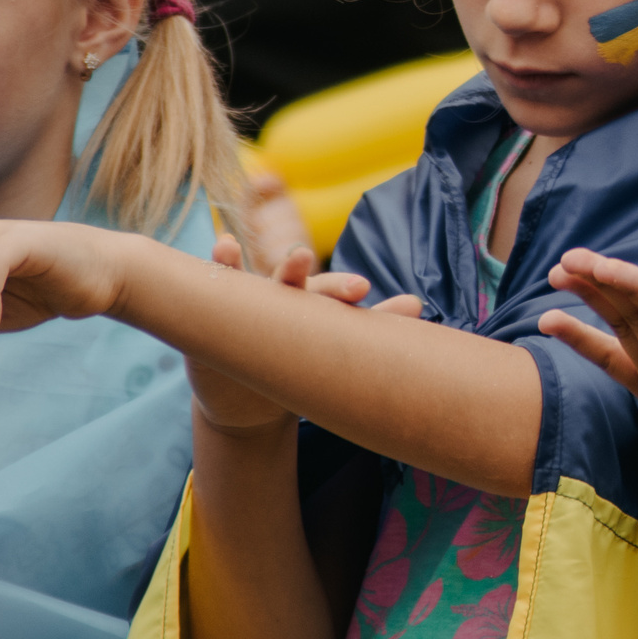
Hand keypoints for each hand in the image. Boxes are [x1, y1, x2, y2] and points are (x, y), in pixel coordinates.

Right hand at [186, 234, 381, 434]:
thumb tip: (416, 303)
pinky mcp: (221, 309)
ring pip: (259, 283)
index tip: (364, 288)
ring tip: (258, 249)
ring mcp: (252, 302)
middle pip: (296, 283)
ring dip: (263, 268)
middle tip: (305, 259)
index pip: (331, 296)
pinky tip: (223, 246)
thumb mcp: (326, 350)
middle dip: (303, 273)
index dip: (345, 290)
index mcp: (314, 307)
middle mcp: (284, 297)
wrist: (246, 392)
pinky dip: (223, 264)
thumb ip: (367, 327)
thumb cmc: (295, 361)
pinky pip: (224, 283)